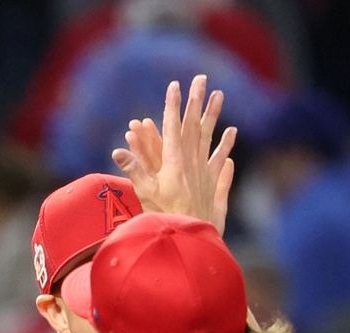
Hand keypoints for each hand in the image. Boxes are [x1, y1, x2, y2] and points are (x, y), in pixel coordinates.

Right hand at [111, 75, 236, 234]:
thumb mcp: (144, 193)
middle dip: (195, 100)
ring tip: (219, 94)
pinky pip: (220, 159)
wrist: (189, 237)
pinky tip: (231, 132)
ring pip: (209, 136)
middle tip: (200, 79)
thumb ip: (134, 169)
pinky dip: (226, 145)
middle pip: (193, 125)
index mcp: (173, 161)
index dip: (172, 104)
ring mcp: (204, 170)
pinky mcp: (212, 182)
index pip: (172, 126)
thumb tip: (118, 150)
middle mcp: (191, 161)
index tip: (174, 86)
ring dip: (214, 114)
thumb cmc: (163, 216)